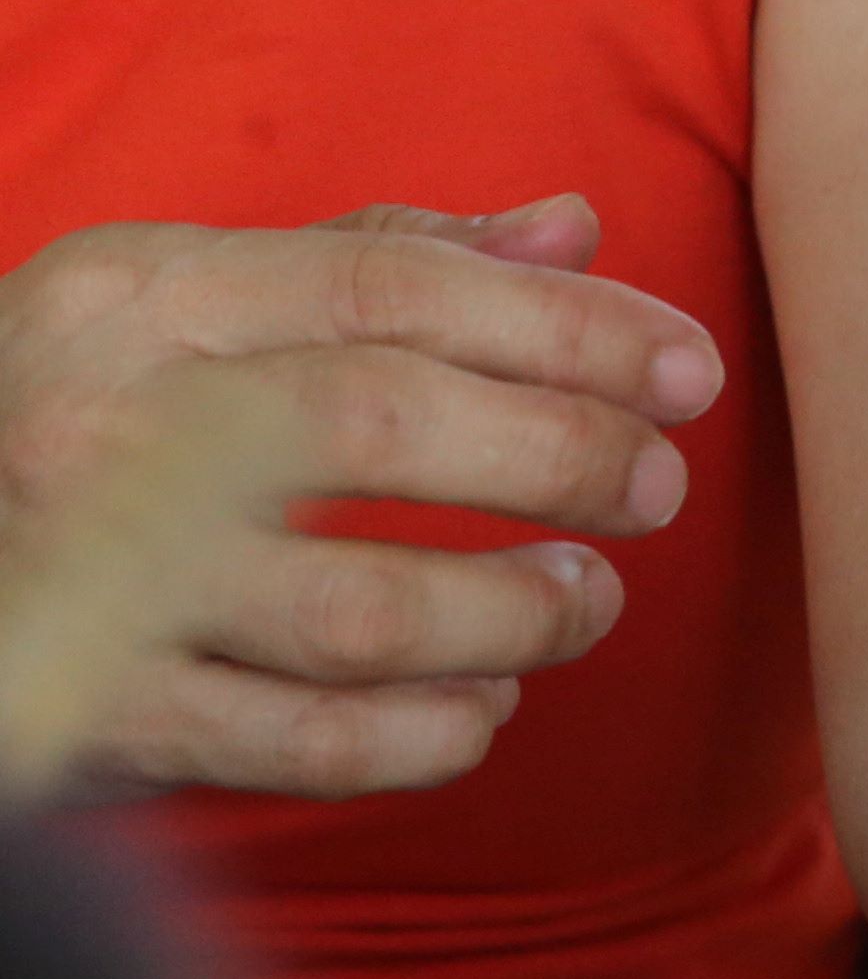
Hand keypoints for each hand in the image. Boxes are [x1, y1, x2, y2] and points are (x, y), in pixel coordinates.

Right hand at [0, 202, 715, 798]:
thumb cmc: (69, 419)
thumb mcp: (176, 303)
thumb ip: (376, 260)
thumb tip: (573, 232)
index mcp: (139, 298)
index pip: (392, 287)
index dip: (567, 328)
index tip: (686, 371)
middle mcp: (108, 429)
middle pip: (382, 426)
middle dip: (559, 457)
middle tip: (653, 488)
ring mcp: (97, 582)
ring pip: (361, 608)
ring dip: (514, 613)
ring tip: (584, 599)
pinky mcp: (98, 719)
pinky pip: (306, 746)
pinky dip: (428, 736)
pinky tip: (482, 707)